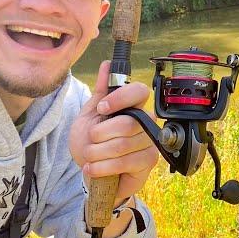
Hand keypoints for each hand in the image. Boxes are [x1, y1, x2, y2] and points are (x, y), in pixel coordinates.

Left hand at [69, 60, 159, 203]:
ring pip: (123, 145)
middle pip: (128, 122)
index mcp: (133, 106)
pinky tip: (93, 168)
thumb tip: (107, 64)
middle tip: (89, 140)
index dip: (121, 98)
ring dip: (98, 153)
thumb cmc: (92, 143)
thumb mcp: (90, 115)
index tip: (101, 108)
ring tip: (89, 156)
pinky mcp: (148, 162)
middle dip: (100, 134)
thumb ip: (101, 92)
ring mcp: (149, 143)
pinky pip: (125, 162)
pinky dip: (102, 167)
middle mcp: (146, 122)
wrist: (92, 173)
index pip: (139, 92)